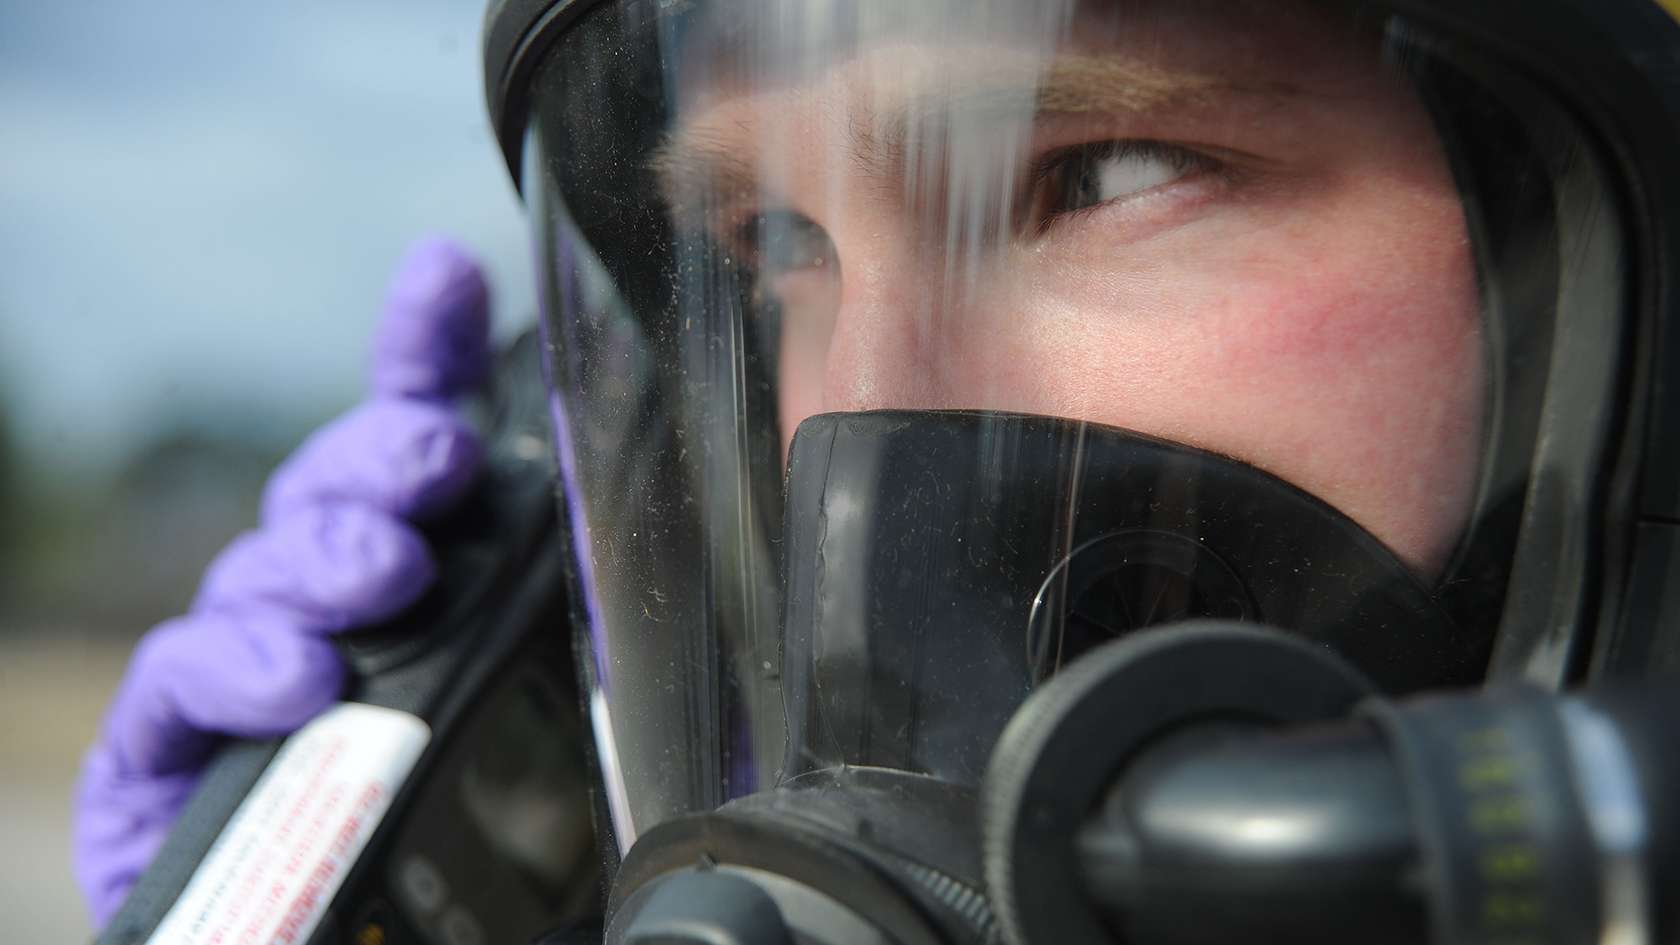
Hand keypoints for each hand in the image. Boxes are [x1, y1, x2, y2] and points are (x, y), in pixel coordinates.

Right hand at [71, 238, 492, 925]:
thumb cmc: (462, 838)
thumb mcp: (539, 716)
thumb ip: (555, 620)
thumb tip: (627, 526)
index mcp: (419, 580)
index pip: (412, 442)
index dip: (422, 351)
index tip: (445, 279)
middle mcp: (326, 607)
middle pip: (335, 490)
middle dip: (382, 462)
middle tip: (433, 472)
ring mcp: (242, 668)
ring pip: (262, 568)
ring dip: (326, 561)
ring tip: (382, 583)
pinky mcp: (164, 750)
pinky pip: (182, 677)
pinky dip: (238, 666)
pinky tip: (298, 680)